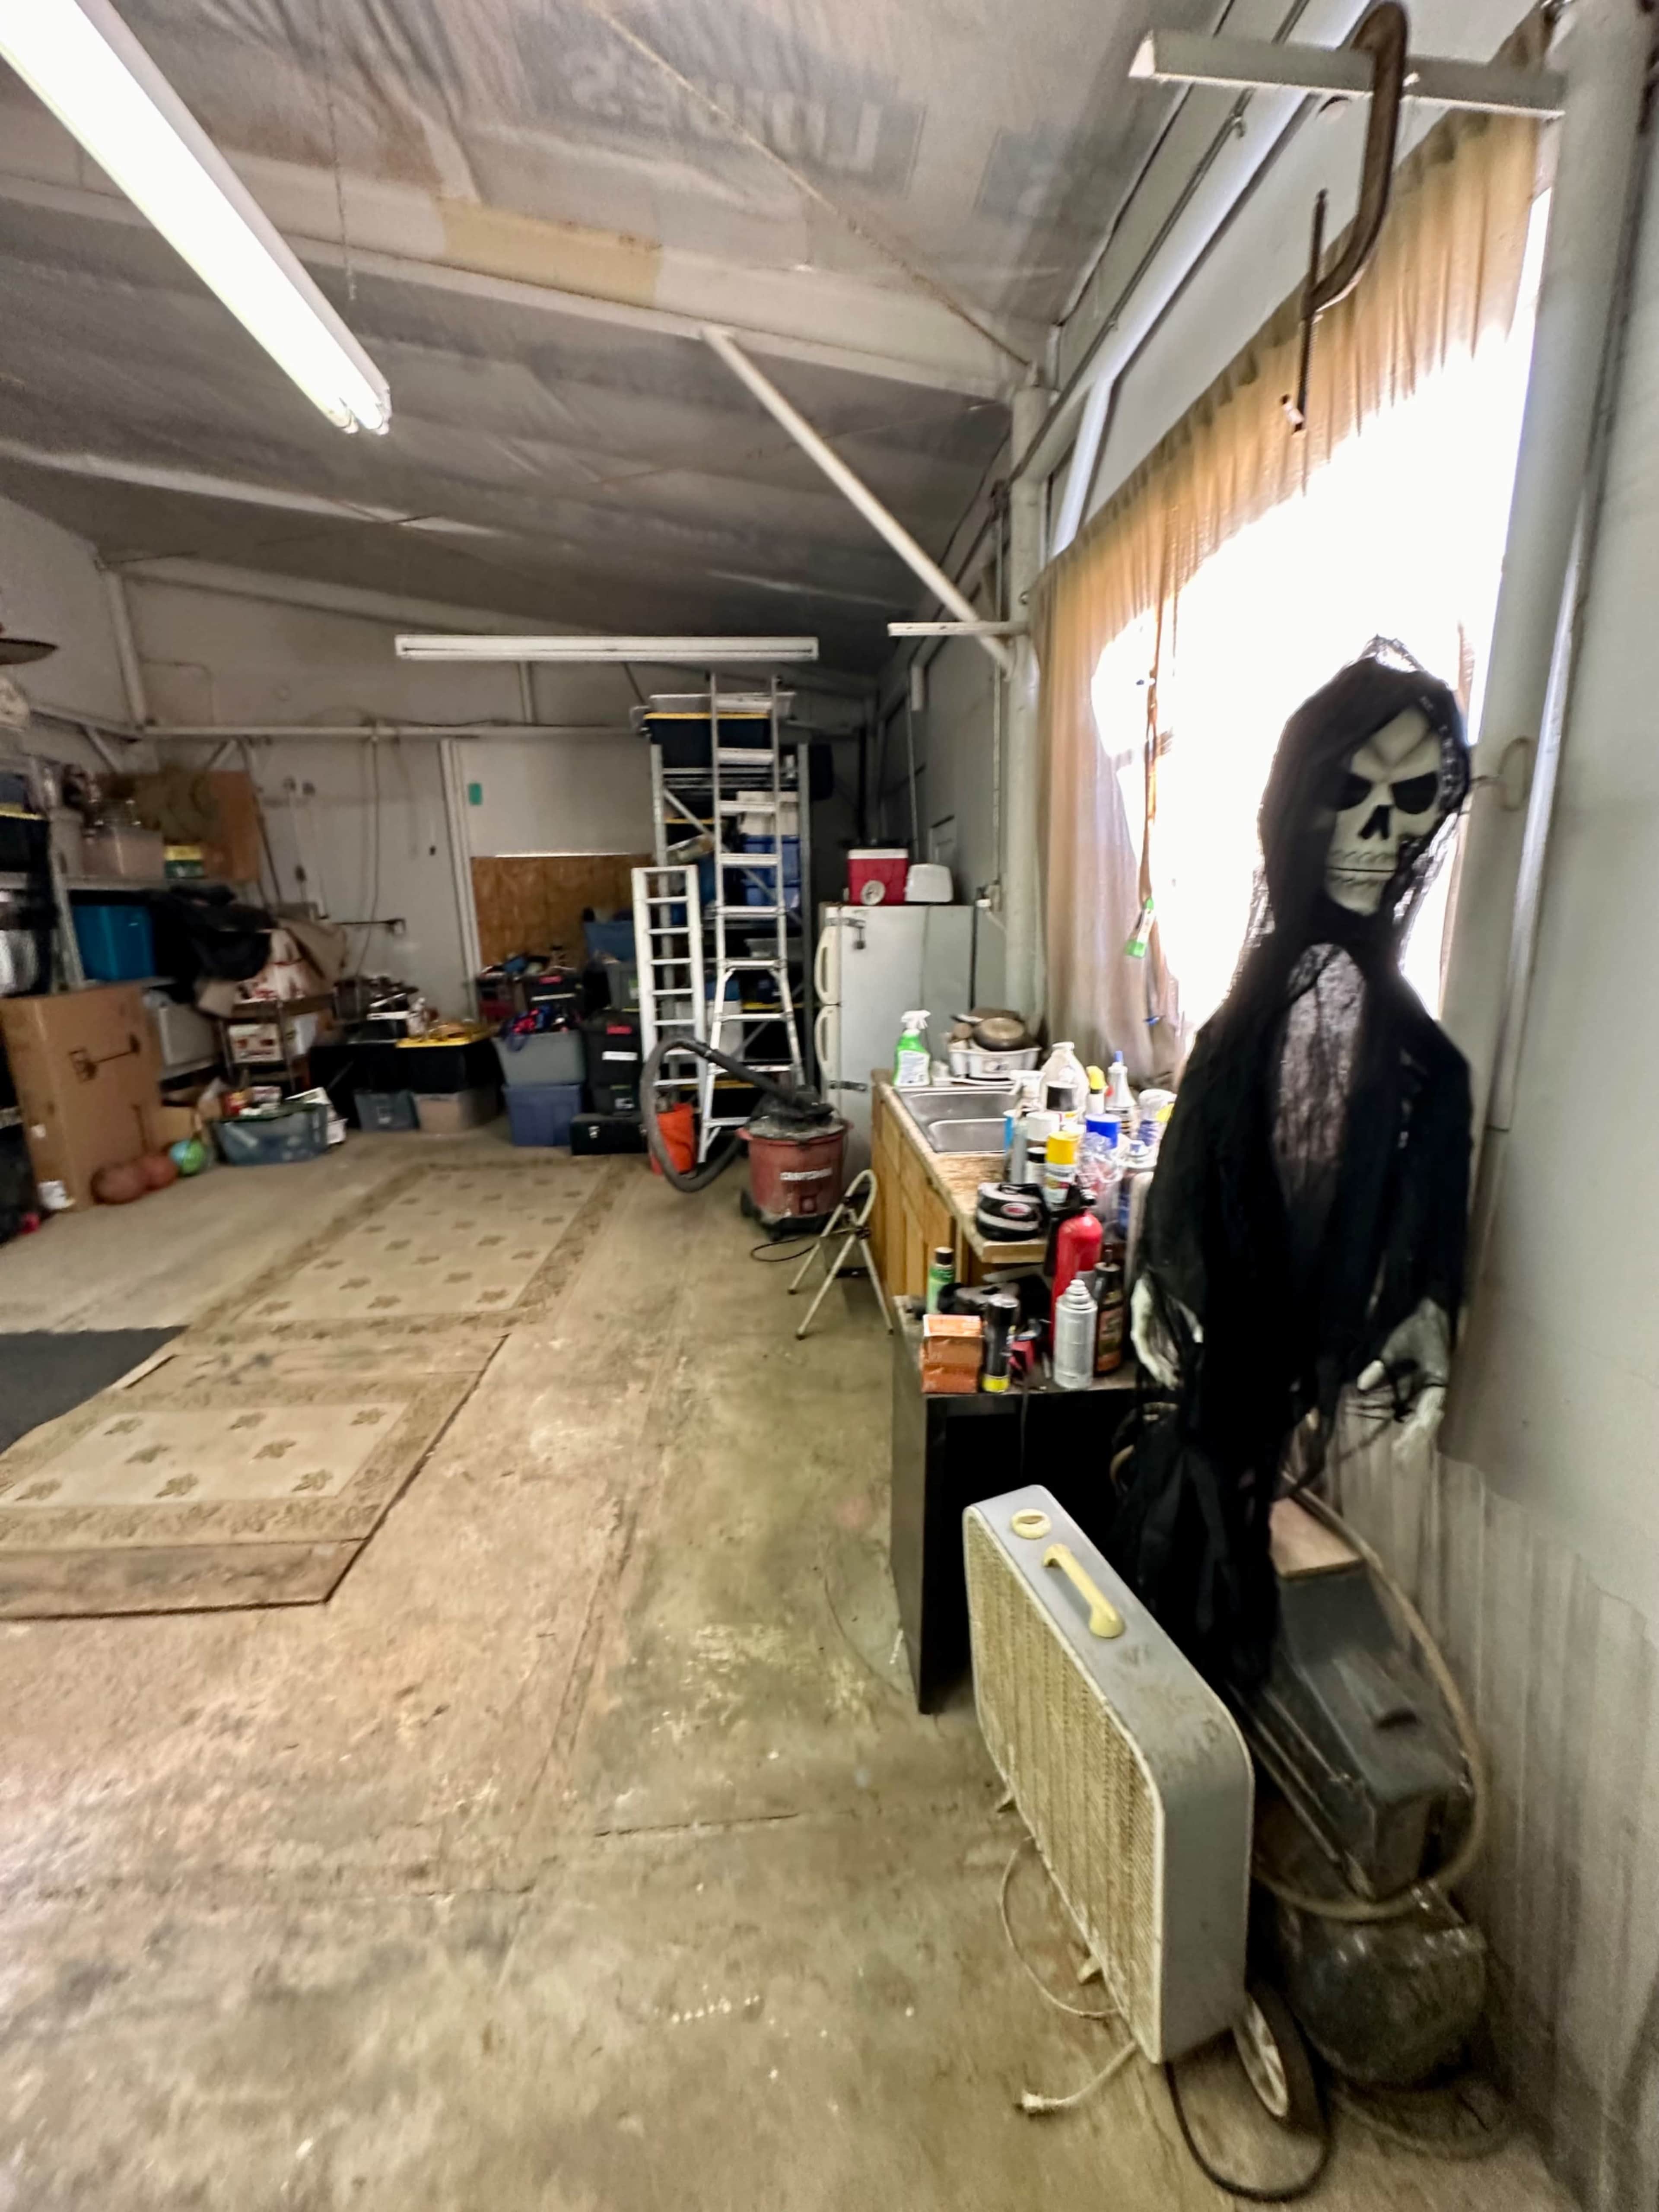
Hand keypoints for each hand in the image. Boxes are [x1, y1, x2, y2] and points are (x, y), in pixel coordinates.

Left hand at [1130, 1276, 1200, 1390]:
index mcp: (1159, 1323)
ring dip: (1157, 1367)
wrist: (1158, 1270)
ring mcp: (1140, 1325)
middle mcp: (1148, 1326)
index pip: (1164, 1348)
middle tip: (1174, 1383)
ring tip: (1167, 1379)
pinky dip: (1149, 1357)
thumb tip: (1200, 1340)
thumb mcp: (1184, 1308)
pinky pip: (1141, 1345)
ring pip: (1147, 1353)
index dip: (1171, 1363)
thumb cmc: (1169, 1287)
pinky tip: (1155, 1367)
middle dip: (1165, 1369)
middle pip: (1156, 1353)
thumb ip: (1193, 1324)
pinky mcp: (1136, 1323)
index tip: (1179, 1376)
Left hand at [1358, 1298, 1449, 1440]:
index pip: (1427, 1415)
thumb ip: (1381, 1365)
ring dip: (1414, 1434)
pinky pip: (1421, 1408)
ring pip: (1426, 1418)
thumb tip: (1362, 1385)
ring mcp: (1436, 1388)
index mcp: (1439, 1381)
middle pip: (1429, 1422)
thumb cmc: (1418, 1327)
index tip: (1399, 1450)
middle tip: (1399, 1460)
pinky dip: (1412, 1421)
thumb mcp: (1396, 1344)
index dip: (1414, 1435)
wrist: (1434, 1311)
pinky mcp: (1430, 1385)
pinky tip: (1402, 1433)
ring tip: (1399, 1454)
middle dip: (1414, 1441)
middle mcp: (1440, 1389)